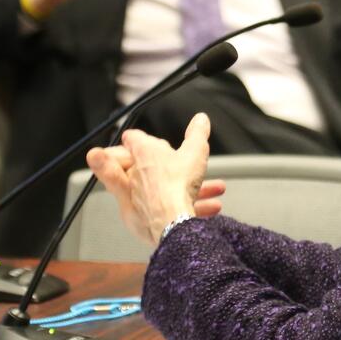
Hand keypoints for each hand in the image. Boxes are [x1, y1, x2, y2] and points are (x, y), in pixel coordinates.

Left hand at [86, 114, 227, 245]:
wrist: (171, 220)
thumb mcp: (195, 151)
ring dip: (178, 188)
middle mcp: (133, 172)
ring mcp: (134, 195)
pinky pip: (159, 208)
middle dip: (158, 165)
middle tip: (172, 165)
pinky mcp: (138, 216)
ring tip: (206, 190)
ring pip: (154, 189)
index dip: (139, 138)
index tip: (142, 140)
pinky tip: (209, 208)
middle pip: (137, 163)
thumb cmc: (177, 184)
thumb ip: (198, 134)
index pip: (131, 138)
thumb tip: (201, 119)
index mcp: (143, 152)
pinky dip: (178, 206)